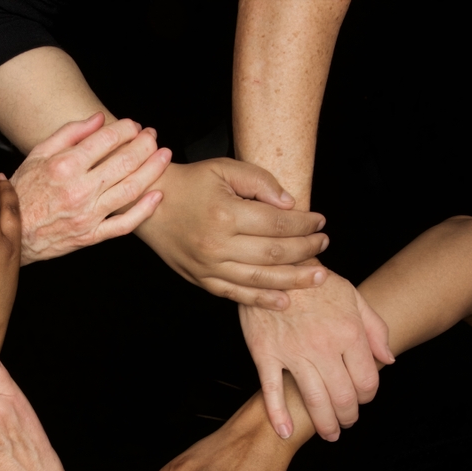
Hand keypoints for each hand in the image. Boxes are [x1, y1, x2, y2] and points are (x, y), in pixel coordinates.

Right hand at [12, 113, 170, 263]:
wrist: (12, 231)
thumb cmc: (23, 191)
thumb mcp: (37, 154)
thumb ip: (69, 134)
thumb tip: (98, 119)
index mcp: (64, 166)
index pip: (106, 140)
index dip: (126, 129)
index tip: (134, 125)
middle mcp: (79, 190)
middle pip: (125, 162)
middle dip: (145, 145)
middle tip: (153, 136)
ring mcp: (88, 215)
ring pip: (131, 190)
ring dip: (153, 169)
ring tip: (163, 155)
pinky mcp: (91, 236)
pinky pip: (124, 224)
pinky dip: (144, 210)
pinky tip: (157, 195)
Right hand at [135, 158, 328, 308]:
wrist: (148, 203)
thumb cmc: (190, 183)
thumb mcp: (224, 168)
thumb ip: (260, 182)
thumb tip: (290, 205)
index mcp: (226, 214)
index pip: (278, 224)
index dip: (304, 224)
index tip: (320, 221)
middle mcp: (217, 245)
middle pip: (274, 254)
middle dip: (306, 250)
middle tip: (324, 244)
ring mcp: (208, 266)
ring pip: (260, 280)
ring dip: (294, 279)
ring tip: (318, 276)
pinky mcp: (200, 279)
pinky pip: (235, 294)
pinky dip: (261, 300)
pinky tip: (284, 300)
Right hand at [240, 267, 394, 440]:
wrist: (276, 266)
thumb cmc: (316, 282)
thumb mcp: (354, 297)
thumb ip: (376, 329)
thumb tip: (389, 359)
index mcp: (348, 332)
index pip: (366, 380)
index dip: (368, 396)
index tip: (362, 399)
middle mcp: (323, 346)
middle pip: (342, 396)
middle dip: (348, 416)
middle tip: (346, 422)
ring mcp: (292, 352)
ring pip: (313, 400)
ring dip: (324, 423)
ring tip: (329, 433)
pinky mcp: (265, 353)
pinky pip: (271, 390)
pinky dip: (278, 415)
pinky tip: (285, 432)